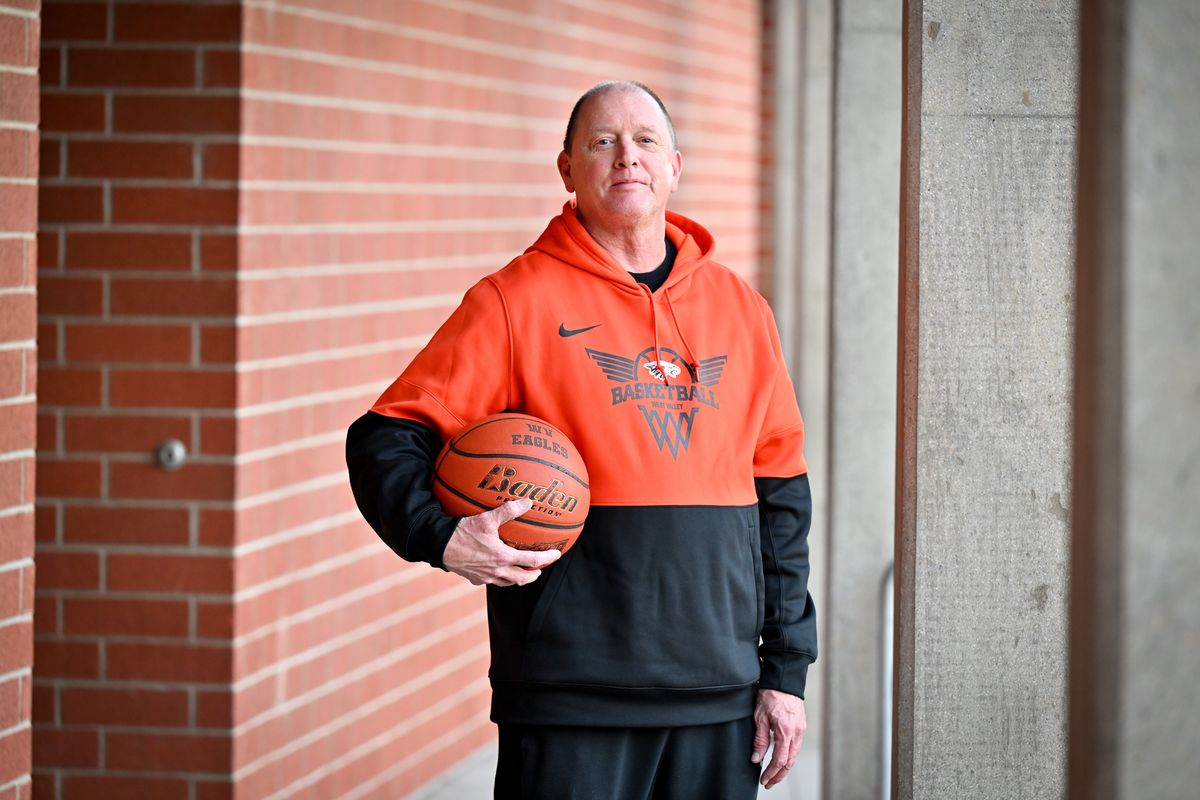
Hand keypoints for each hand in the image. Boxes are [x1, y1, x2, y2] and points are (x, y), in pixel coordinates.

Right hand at [442, 498, 559, 586]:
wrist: (438, 545)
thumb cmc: (462, 532)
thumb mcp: (486, 518)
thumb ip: (508, 510)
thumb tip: (527, 502)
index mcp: (502, 557)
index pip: (532, 562)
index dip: (546, 558)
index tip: (556, 554)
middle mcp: (496, 571)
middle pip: (521, 579)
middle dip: (533, 575)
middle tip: (539, 569)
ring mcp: (485, 577)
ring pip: (507, 582)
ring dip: (517, 578)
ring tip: (521, 571)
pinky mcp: (474, 579)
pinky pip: (491, 581)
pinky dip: (499, 576)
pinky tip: (496, 569)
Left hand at [751, 688, 805, 789]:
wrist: (783, 679)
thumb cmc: (770, 694)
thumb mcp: (759, 717)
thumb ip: (760, 740)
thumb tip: (756, 759)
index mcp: (785, 731)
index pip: (780, 760)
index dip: (771, 773)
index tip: (764, 780)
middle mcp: (796, 732)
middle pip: (790, 762)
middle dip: (779, 775)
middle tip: (768, 782)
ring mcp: (801, 729)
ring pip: (794, 755)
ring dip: (784, 767)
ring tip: (774, 774)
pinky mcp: (802, 726)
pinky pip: (796, 746)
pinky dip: (789, 756)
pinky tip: (781, 759)